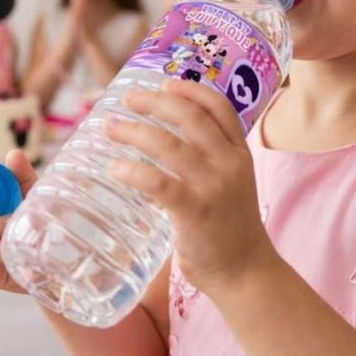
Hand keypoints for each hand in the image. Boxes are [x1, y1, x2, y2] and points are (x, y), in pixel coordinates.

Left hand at [106, 78, 276, 296]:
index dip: (190, 90)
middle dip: (155, 102)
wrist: (246, 272)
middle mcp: (229, 163)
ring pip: (169, 145)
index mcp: (240, 153)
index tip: (165, 83)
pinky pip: (158, 182)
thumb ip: (208, 160)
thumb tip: (162, 140)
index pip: (219, 107)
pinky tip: (114, 167)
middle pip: (190, 117)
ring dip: (134, 131)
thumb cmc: (230, 227)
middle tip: (128, 99)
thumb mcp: (231, 182)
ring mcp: (213, 187)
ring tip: (109, 127)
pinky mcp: (194, 212)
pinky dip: (132, 170)